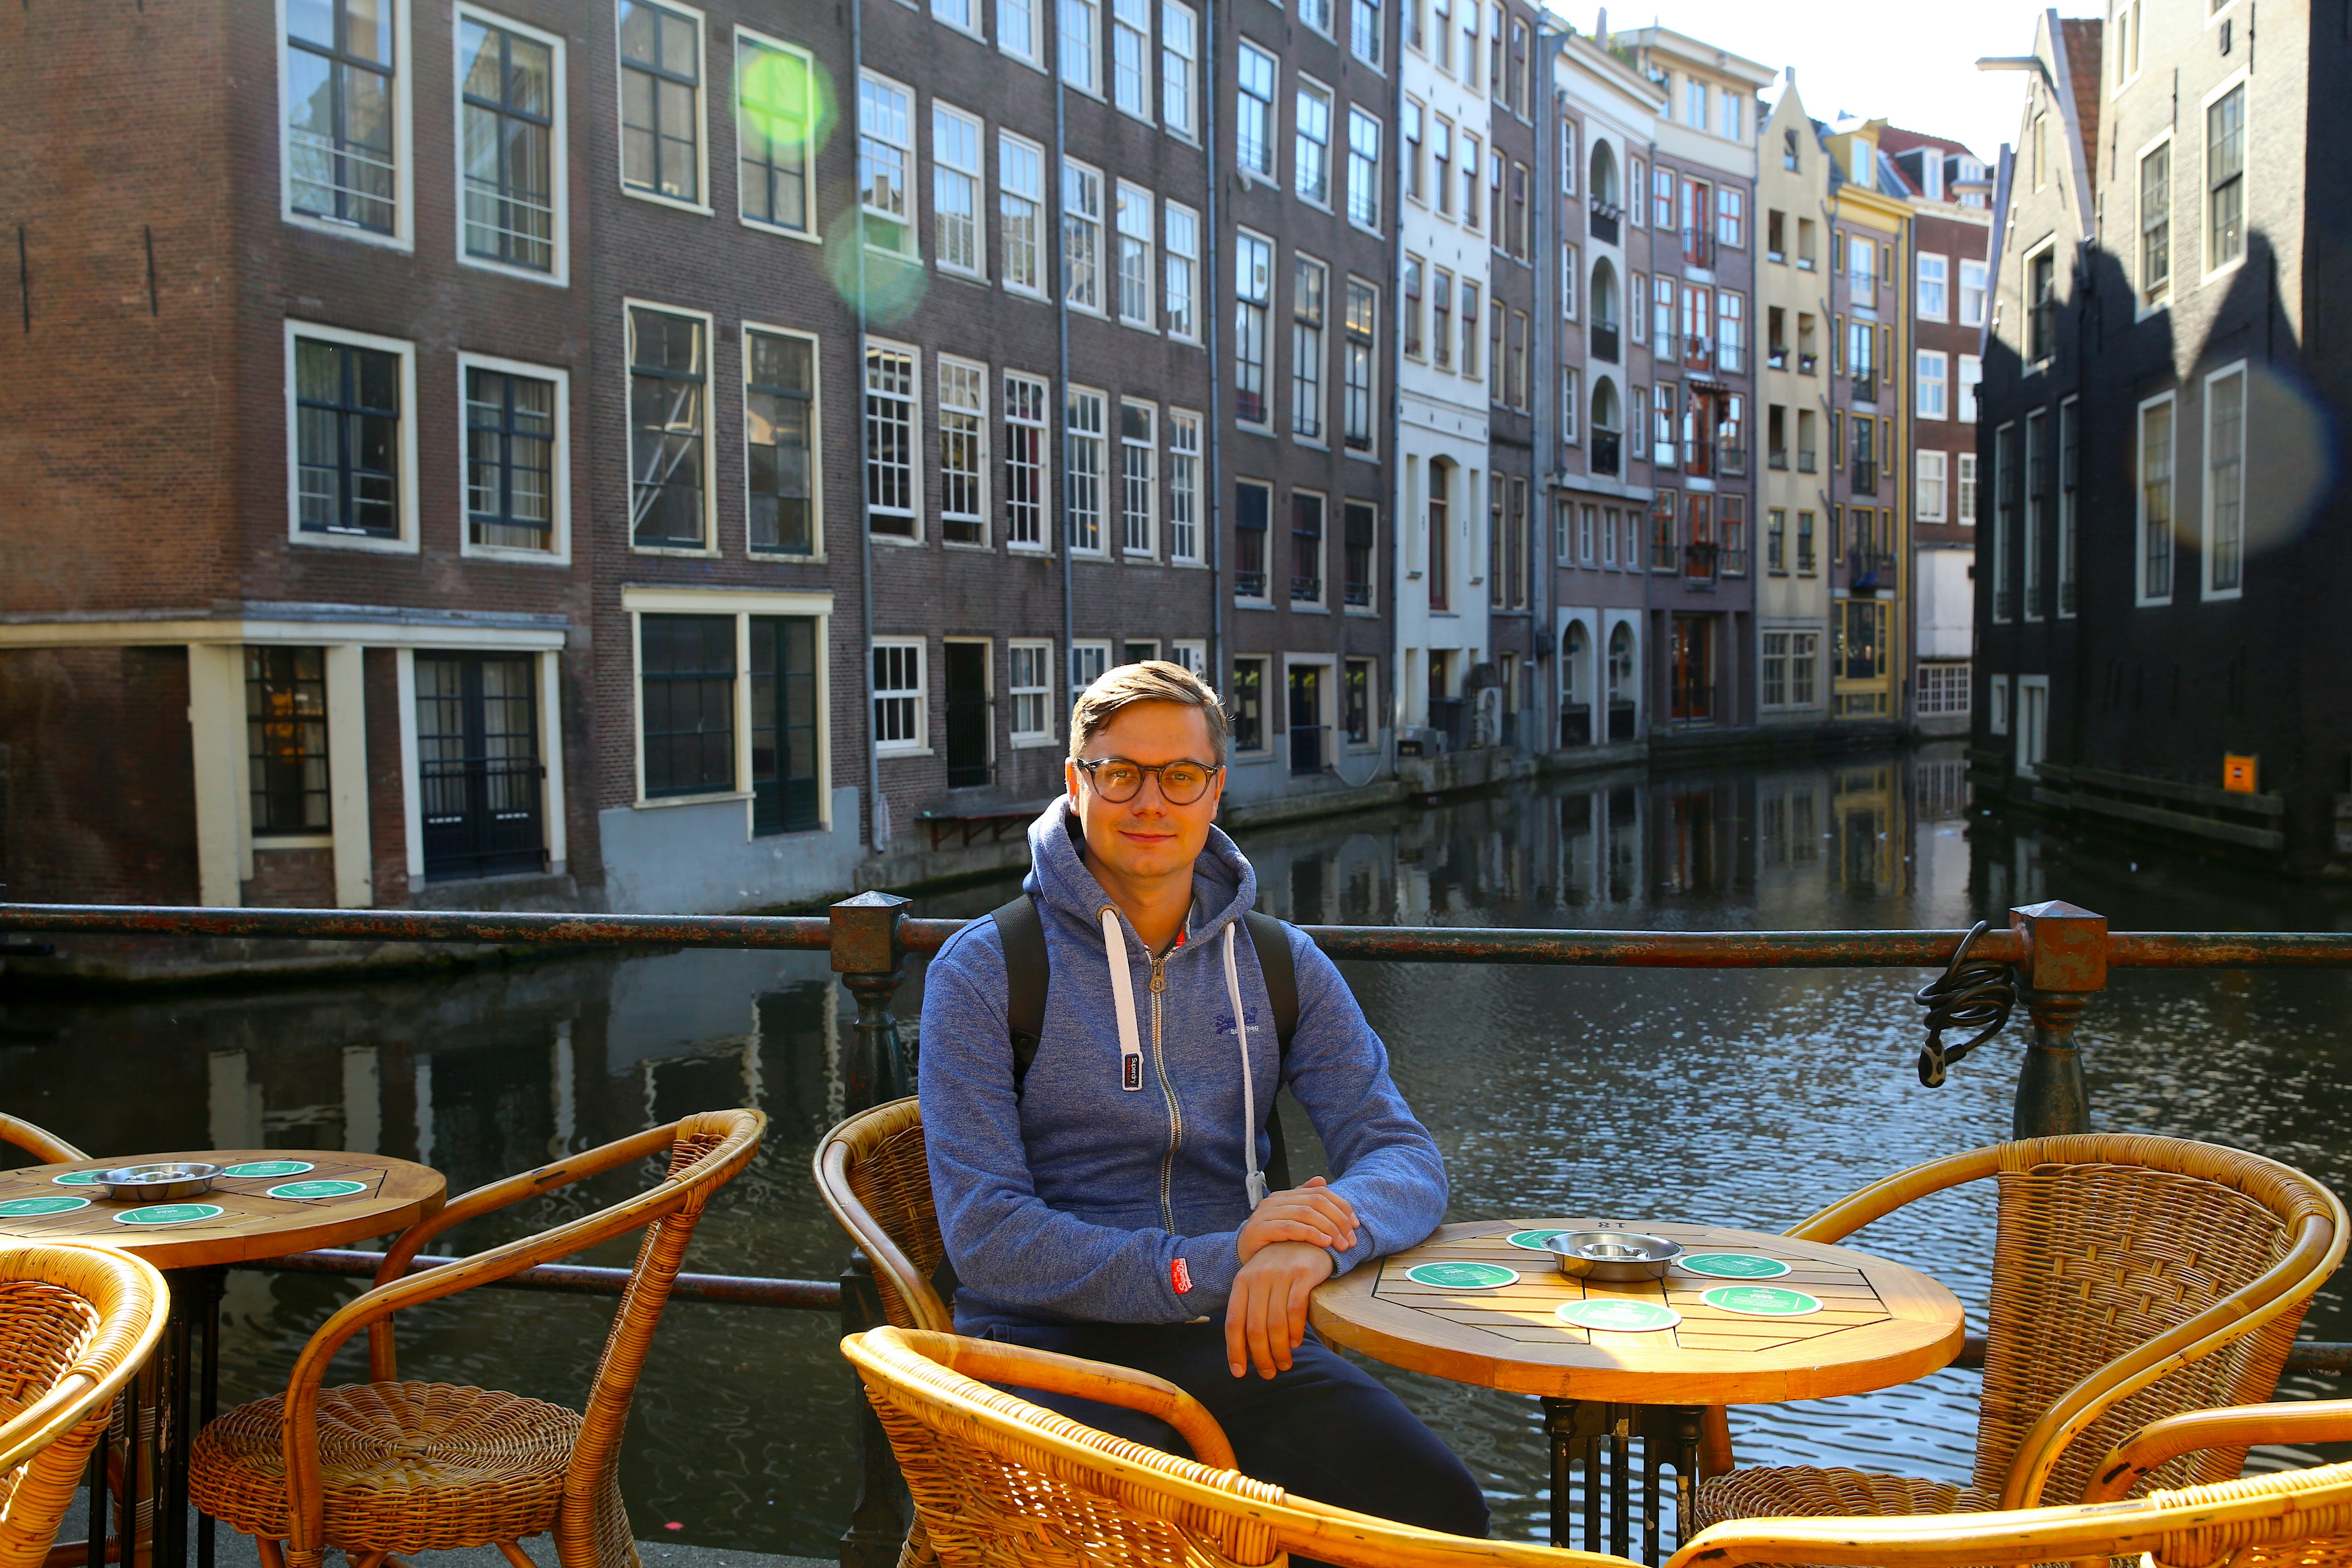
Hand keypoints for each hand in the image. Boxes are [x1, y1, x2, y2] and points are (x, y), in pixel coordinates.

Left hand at [1223, 1241, 1333, 1378]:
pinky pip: (1296, 1311)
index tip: (1239, 1373)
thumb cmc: (1281, 1267)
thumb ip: (1251, 1309)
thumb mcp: (1259, 1282)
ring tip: (1285, 1364)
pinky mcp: (1303, 1274)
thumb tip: (1246, 1350)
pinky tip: (1296, 1343)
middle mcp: (1258, 1277)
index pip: (1233, 1322)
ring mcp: (1280, 1274)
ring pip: (1275, 1324)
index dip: (1235, 1350)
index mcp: (1242, 1281)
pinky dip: (1296, 1331)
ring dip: (1279, 1350)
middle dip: (1260, 1357)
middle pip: (1254, 1328)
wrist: (1308, 1237)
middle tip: (1268, 1373)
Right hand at [1236, 1175, 1360, 1261]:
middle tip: (1351, 1240)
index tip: (1356, 1225)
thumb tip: (1322, 1180)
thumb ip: (1304, 1200)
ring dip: (1329, 1229)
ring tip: (1341, 1244)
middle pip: (1316, 1202)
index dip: (1342, 1207)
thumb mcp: (1290, 1219)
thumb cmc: (1271, 1239)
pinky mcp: (1259, 1229)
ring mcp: (1265, 1214)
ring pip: (1305, 1214)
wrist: (1242, 1255)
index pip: (1321, 1193)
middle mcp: (1275, 1200)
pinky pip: (1290, 1228)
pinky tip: (1324, 1243)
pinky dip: (1311, 1234)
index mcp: (1285, 1195)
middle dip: (1338, 1220)